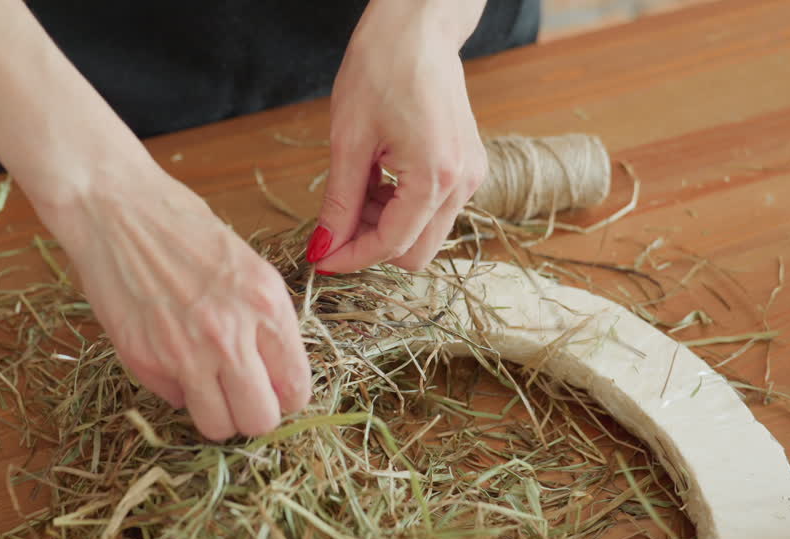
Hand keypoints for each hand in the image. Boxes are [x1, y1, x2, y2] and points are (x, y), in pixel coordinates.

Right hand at [37, 164, 311, 441]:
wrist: (113, 208)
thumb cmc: (180, 226)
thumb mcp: (246, 267)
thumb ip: (264, 322)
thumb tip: (274, 376)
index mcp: (266, 304)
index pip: (296, 389)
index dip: (285, 396)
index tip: (272, 388)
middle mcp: (230, 334)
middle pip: (260, 421)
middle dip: (253, 414)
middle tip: (241, 395)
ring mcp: (185, 352)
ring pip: (218, 427)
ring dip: (216, 413)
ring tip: (207, 385)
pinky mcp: (144, 361)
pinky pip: (174, 401)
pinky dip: (175, 388)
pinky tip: (168, 352)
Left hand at [310, 0, 487, 272]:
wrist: (417, 28)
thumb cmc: (381, 69)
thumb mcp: (348, 141)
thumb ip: (340, 203)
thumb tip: (324, 249)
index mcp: (435, 176)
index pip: (392, 245)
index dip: (351, 258)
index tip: (320, 259)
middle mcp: (462, 183)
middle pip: (416, 252)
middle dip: (372, 246)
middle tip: (337, 222)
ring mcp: (469, 176)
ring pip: (425, 234)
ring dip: (386, 227)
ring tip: (357, 189)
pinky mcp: (467, 167)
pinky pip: (433, 210)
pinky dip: (402, 209)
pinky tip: (378, 180)